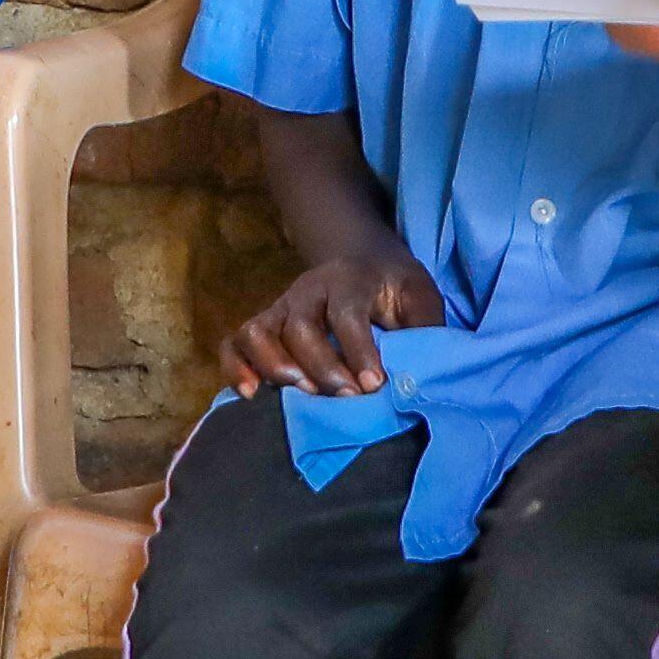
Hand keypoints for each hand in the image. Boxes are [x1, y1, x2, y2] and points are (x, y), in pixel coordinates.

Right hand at [223, 247, 438, 399]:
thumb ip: (424, 329)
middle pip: (300, 327)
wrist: (363, 261)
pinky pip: (234, 343)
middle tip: (346, 398)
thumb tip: (422, 374)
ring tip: (302, 396)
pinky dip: (236, 368)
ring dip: (275, 367)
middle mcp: (307, 291)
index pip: (346, 313)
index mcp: (349, 280)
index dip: (358, 350)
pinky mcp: (264, 325)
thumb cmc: (394, 287)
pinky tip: (251, 394)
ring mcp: (280, 307)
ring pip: (259, 332)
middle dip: (322, 367)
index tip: (375, 385)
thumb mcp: (420, 297)